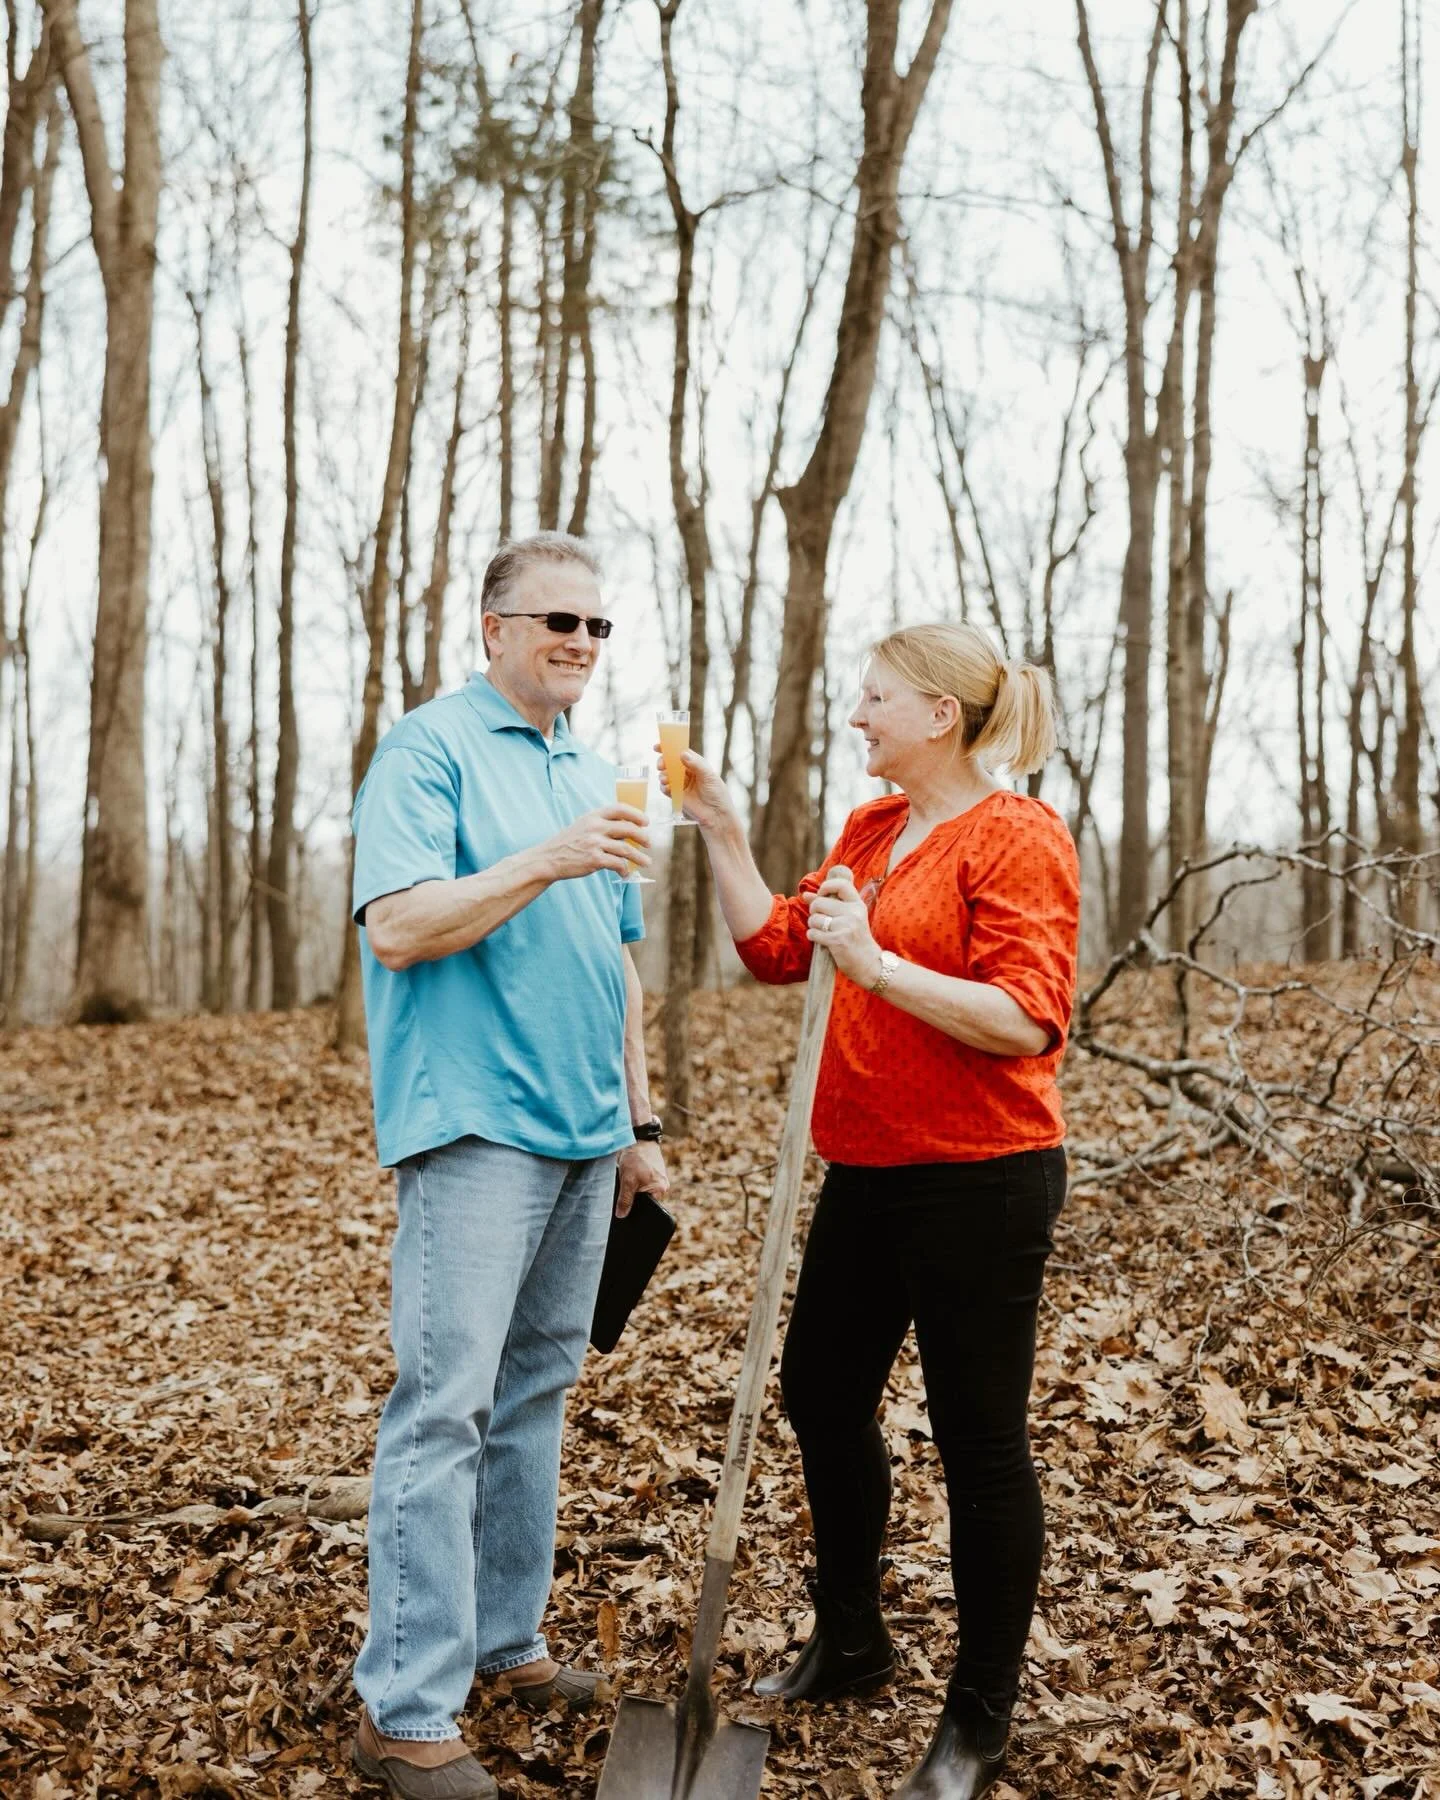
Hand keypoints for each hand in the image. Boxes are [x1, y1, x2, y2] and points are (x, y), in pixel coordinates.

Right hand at [542, 805, 649, 880]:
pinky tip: (625, 873)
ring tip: (647, 862)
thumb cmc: (569, 843)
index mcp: (593, 816)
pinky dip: (624, 869)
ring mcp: (595, 843)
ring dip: (639, 857)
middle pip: (628, 828)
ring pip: (626, 849)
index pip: (620, 809)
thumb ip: (603, 825)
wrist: (549, 858)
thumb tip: (628, 831)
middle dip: (642, 836)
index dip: (636, 814)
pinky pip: (618, 864)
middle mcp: (595, 827)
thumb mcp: (583, 826)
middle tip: (649, 843)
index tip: (645, 822)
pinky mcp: (594, 860)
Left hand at [616, 1140, 668, 1217]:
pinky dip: (632, 1181)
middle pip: (645, 1199)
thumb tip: (621, 1216)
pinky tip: (626, 1177)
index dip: (636, 1210)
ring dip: (632, 1189)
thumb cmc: (636, 1157)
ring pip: (641, 1190)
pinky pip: (640, 1182)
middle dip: (633, 1199)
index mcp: (661, 1189)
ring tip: (625, 1183)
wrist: (638, 1137)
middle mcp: (661, 1184)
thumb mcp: (628, 1181)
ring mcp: (656, 1177)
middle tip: (622, 1197)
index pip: (649, 1207)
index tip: (624, 1212)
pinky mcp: (650, 1171)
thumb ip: (625, 1200)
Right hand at [654, 746, 738, 833]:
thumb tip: (682, 754)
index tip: (658, 747)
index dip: (669, 748)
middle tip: (661, 765)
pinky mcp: (677, 795)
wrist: (716, 815)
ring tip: (665, 779)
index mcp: (696, 765)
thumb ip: (696, 764)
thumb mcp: (709, 776)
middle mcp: (687, 773)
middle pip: (671, 763)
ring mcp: (681, 784)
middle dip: (663, 762)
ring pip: (666, 775)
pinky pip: (666, 788)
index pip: (681, 753)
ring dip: (663, 775)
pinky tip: (667, 788)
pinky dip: (664, 787)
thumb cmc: (717, 794)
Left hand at [807, 872, 880, 987]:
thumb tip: (805, 894)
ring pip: (814, 918)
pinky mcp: (838, 940)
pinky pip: (813, 933)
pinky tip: (821, 940)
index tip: (821, 895)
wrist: (869, 964)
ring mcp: (846, 926)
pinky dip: (813, 936)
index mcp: (857, 904)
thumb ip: (828, 904)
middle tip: (821, 921)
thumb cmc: (855, 939)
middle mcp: (853, 913)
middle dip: (814, 912)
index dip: (826, 887)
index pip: (841, 884)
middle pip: (819, 902)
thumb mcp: (848, 918)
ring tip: (822, 932)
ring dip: (813, 926)